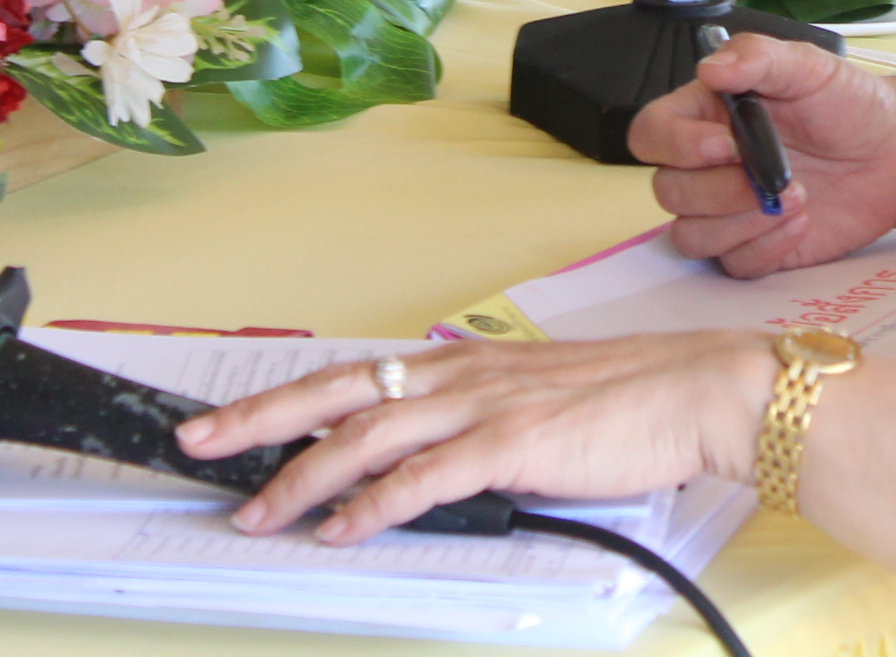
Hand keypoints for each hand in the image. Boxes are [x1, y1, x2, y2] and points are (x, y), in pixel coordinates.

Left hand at [177, 332, 772, 542]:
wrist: (696, 390)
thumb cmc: (629, 401)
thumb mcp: (536, 402)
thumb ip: (477, 424)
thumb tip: (427, 461)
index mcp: (463, 364)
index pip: (353, 374)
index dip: (285, 397)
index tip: (231, 419)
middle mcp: (460, 375)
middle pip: (336, 392)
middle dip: (259, 420)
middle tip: (198, 444)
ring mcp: (483, 405)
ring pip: (367, 435)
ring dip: (303, 476)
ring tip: (257, 511)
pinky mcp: (511, 443)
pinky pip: (424, 478)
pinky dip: (374, 505)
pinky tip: (342, 530)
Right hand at [633, 33, 895, 277]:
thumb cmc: (848, 105)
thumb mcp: (810, 66)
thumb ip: (759, 57)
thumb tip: (711, 67)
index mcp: (706, 115)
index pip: (651, 133)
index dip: (675, 145)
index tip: (725, 143)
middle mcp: (707, 165)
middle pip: (667, 191)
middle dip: (718, 190)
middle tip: (774, 177)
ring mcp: (727, 211)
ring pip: (691, 235)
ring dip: (741, 223)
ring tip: (798, 198)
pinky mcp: (754, 247)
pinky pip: (733, 265)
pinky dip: (767, 248)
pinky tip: (803, 222)